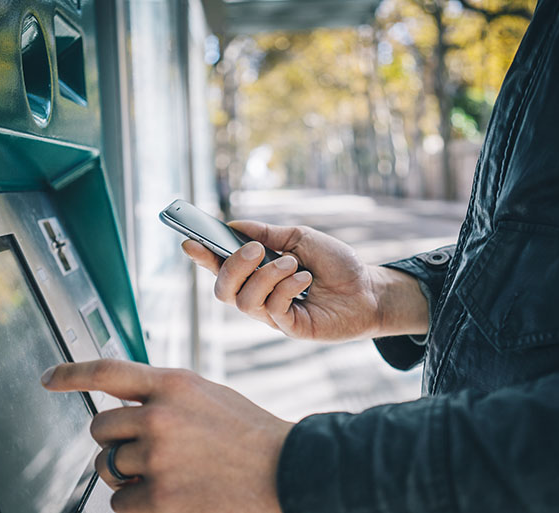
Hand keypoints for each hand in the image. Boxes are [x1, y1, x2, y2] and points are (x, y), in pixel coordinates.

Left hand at [42, 360, 291, 512]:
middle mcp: (159, 416)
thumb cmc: (247, 432)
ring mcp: (157, 457)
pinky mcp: (159, 498)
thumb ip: (165, 396)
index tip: (50, 378)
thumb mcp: (207, 395)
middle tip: (146, 449)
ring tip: (170, 472)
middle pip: (100, 428)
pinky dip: (138, 503)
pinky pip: (120, 503)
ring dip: (129, 474)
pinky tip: (173, 494)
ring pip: (108, 467)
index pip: (109, 371)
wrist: (283, 469)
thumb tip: (125, 407)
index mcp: (174, 384)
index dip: (73, 373)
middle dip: (115, 441)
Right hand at [183, 221, 428, 340]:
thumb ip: (268, 233)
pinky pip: (272, 310)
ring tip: (293, 264)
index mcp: (257, 273)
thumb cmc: (335, 264)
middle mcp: (259, 296)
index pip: (221, 268)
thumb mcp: (300, 238)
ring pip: (245, 301)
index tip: (189, 241)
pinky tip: (305, 280)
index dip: (202, 257)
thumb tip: (234, 224)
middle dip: (233, 267)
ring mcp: (273, 315)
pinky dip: (286, 288)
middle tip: (254, 249)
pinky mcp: (290, 328)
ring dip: (267, 276)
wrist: (368, 289)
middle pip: (223, 291)